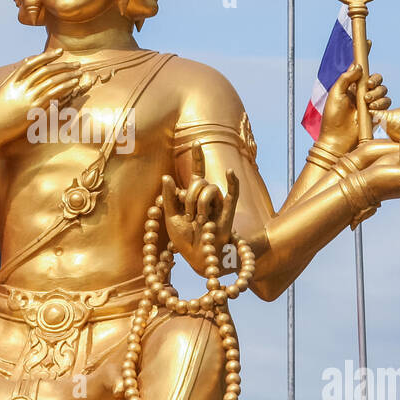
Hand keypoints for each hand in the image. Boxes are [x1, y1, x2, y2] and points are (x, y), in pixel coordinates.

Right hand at [0, 49, 82, 150]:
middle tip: (76, 64)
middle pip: (45, 71)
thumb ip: (14, 81)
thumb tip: (26, 68)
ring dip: (67, 76)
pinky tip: (73, 85)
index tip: (60, 51)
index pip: (32, 64)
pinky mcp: (33, 110)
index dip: (47, 56)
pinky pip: (52, 96)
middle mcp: (20, 87)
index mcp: (11, 82)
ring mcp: (27, 98)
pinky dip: (64, 88)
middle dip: (62, 66)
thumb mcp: (2, 94)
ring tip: (79, 73)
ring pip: (51, 82)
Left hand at [160, 144, 239, 274]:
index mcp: (192, 196)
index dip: (198, 157)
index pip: (197, 172)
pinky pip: (232, 193)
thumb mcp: (170, 217)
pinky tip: (230, 172)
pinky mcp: (227, 212)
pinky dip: (232, 182)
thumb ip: (169, 197)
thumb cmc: (183, 239)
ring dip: (200, 204)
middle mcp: (206, 196)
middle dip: (190, 197)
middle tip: (188, 216)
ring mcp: (217, 203)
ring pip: (210, 189)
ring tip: (199, 221)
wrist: (196, 256)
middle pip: (199, 182)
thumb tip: (167, 176)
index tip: (197, 143)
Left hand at [316, 59, 389, 155]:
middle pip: (376, 77)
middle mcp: (361, 91)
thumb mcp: (335, 94)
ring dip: (377, 93)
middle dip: (374, 79)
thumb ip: (346, 78)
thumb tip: (358, 66)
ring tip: (366, 102)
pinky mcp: (377, 112)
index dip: (364, 54)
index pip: (359, 67)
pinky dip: (381, 103)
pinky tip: (372, 109)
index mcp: (349, 85)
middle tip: (367, 87)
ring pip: (383, 89)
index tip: (368, 42)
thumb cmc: (333, 117)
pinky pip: (386, 102)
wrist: (338, 139)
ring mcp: (369, 102)